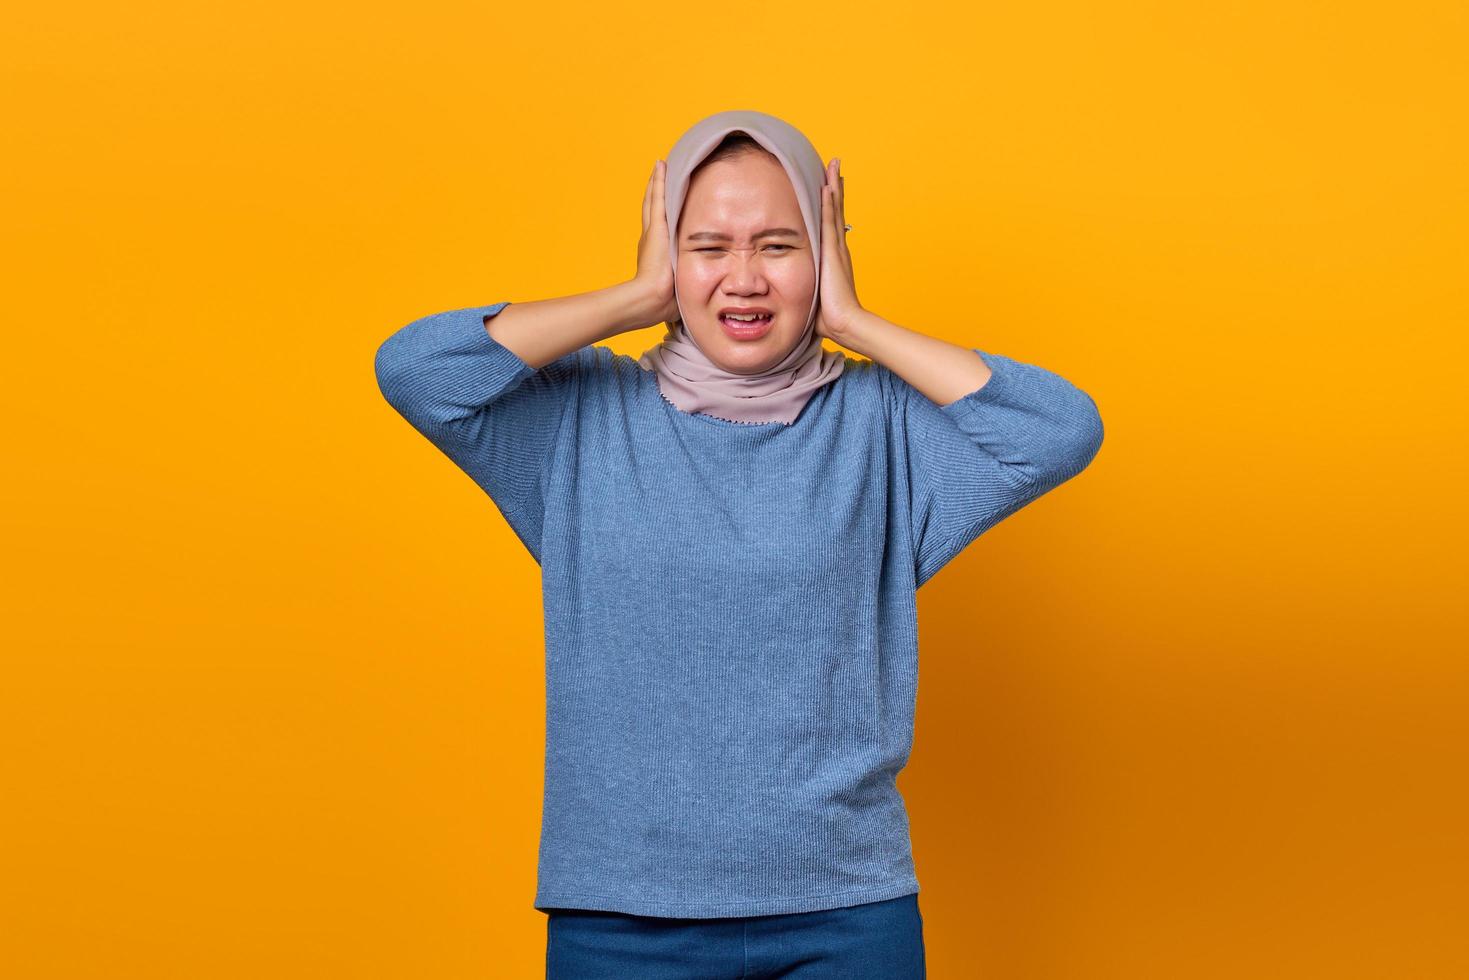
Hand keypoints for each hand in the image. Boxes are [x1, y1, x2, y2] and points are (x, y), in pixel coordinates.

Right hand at [632, 160, 680, 327]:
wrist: (649, 299)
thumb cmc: (664, 301)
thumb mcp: (680, 286)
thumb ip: (688, 281)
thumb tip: (704, 292)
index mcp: (655, 250)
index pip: (659, 225)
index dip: (661, 211)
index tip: (665, 198)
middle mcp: (651, 237)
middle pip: (653, 208)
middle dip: (656, 191)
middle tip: (659, 174)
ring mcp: (652, 230)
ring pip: (655, 199)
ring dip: (657, 182)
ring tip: (661, 166)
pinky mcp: (656, 227)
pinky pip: (658, 197)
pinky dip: (658, 181)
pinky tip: (661, 166)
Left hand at [815, 158, 864, 342]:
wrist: (843, 322)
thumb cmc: (827, 316)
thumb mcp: (809, 294)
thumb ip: (801, 288)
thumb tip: (785, 293)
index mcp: (832, 257)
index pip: (830, 224)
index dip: (830, 205)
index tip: (828, 187)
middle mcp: (837, 248)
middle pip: (835, 211)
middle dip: (835, 189)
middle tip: (835, 167)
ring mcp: (836, 248)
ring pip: (834, 210)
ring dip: (833, 187)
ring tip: (834, 166)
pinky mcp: (833, 252)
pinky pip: (829, 221)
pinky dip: (829, 203)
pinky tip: (828, 186)